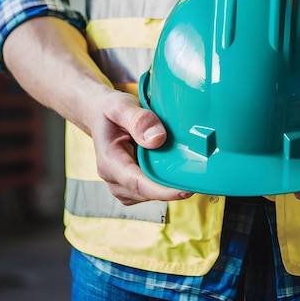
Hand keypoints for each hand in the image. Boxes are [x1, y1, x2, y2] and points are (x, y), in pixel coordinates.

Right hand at [89, 89, 193, 204]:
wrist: (101, 115)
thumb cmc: (110, 110)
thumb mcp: (120, 106)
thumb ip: (138, 120)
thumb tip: (158, 139)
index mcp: (109, 162)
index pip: (137, 184)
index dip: (162, 191)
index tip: (186, 190)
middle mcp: (113, 178)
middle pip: (146, 193)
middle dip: (170, 189)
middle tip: (198, 178)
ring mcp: (122, 183)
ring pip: (150, 194)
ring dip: (168, 186)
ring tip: (186, 170)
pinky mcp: (131, 183)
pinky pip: (150, 189)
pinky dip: (164, 183)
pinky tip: (175, 169)